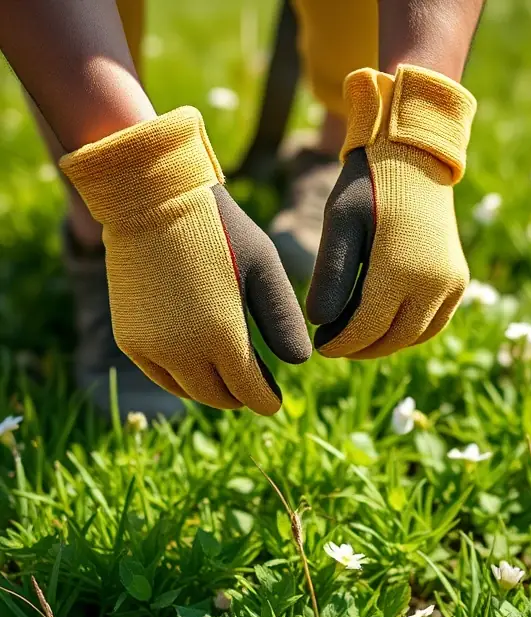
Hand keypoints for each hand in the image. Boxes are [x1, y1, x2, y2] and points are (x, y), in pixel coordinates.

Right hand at [60, 107, 310, 412]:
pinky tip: (196, 368)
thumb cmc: (219, 229)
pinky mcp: (130, 340)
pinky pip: (161, 377)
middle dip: (240, 397)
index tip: (274, 401)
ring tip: (227, 381)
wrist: (150, 200)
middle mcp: (184, 352)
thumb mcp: (264, 268)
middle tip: (252, 391)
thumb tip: (298, 363)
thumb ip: (283, 319)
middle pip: (220, 398)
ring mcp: (152, 348)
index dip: (266, 401)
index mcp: (222, 336)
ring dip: (211, 391)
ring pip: (190, 393)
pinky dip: (182, 380)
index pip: (250, 392)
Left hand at [307, 65, 475, 359]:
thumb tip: (319, 324)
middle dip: (360, 348)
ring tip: (355, 339)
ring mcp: (451, 284)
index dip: (340, 343)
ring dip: (384, 344)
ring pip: (414, 336)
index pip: (366, 328)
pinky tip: (384, 327)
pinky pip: (433, 323)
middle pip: (392, 338)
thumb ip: (330, 275)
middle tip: (334, 345)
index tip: (319, 346)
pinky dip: (408, 333)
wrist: (415, 158)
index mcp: (401, 269)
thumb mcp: (340, 223)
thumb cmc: (369, 187)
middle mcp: (433, 283)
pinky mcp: (458, 281)